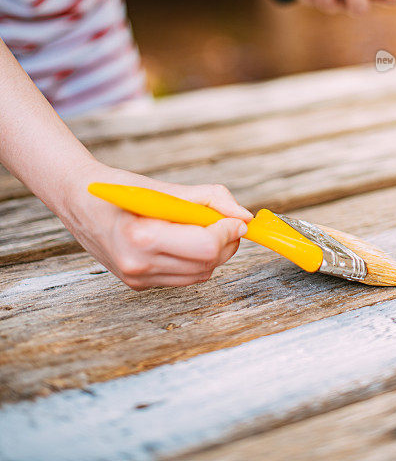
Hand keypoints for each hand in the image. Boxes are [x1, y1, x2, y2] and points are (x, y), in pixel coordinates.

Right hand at [60, 160, 252, 290]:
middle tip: (228, 221)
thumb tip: (243, 216)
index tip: (237, 219)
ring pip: (199, 275)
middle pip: (206, 264)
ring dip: (213, 253)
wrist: (77, 201)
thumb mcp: (163, 187)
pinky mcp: (138, 284)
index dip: (228, 233)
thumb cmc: (119, 188)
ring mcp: (137, 278)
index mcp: (142, 237)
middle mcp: (138, 264)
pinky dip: (194, 260)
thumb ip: (208, 199)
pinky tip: (185, 239)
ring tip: (205, 227)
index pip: (205, 247)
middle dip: (226, 243)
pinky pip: (183, 277)